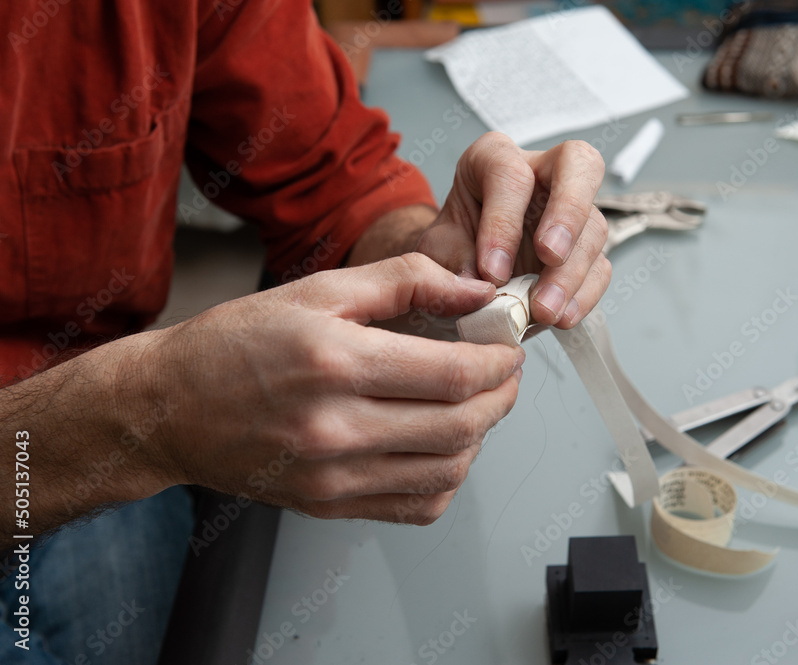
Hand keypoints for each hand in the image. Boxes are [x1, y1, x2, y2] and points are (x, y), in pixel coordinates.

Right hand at [139, 253, 523, 524]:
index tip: (508, 348)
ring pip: (446, 471)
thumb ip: (406, 281)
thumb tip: (475, 290)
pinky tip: (441, 445)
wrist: (169, 408)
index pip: (454, 375)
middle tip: (503, 374)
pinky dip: (446, 478)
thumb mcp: (319, 290)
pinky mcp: (328, 505)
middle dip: (501, 398)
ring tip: (475, 406)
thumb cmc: (237, 342)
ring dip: (480, 437)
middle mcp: (335, 429)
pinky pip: (415, 507)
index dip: (499, 361)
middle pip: (461, 427)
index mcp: (335, 363)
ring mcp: (331, 476)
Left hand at [415, 132, 611, 327]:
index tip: (492, 271)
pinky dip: (584, 294)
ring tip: (544, 309)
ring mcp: (572, 210)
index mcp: (495, 158)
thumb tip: (479, 283)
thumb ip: (452, 259)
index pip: (510, 174)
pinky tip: (562, 315)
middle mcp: (542, 173)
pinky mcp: (586, 247)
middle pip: (579, 165)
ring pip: (593, 226)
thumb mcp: (438, 247)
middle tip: (549, 255)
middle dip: (568, 212)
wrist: (466, 267)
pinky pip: (600, 267)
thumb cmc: (454, 244)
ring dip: (571, 272)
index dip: (503, 222)